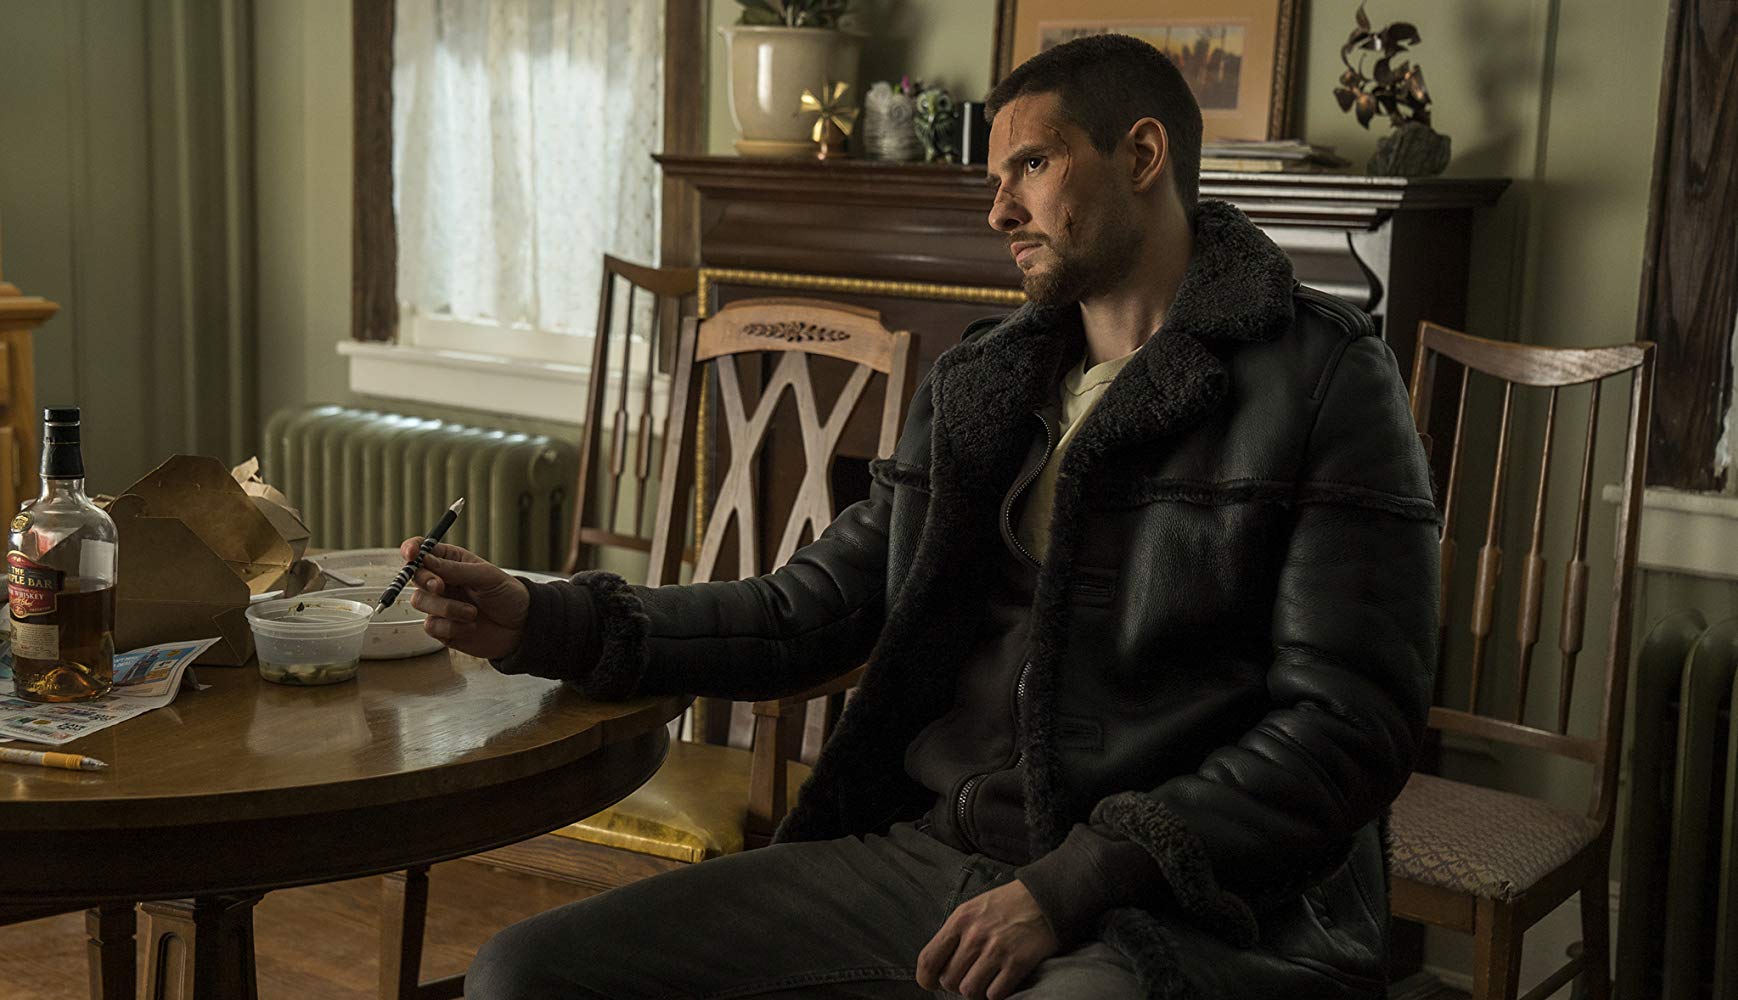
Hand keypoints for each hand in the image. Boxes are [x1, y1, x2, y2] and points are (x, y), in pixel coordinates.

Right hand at [400, 538, 529, 659]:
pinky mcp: (442, 628)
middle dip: (426, 580)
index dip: (412, 549)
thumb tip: (425, 559)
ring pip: (420, 601)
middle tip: (441, 586)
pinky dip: (452, 627)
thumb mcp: (486, 576)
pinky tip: (471, 627)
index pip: (423, 550)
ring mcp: (440, 605)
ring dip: (446, 608)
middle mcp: (441, 581)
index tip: (411, 555)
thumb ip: (456, 569)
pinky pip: (431, 626)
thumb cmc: (507, 594)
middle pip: (414, 576)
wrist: (521, 627)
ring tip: (472, 613)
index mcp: (451, 561)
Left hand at [916, 879, 1059, 999]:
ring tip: (985, 980)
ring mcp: (996, 949)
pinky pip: (994, 995)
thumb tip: (939, 964)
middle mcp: (975, 935)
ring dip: (976, 991)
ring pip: (969, 991)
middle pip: (949, 980)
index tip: (932, 983)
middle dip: (956, 984)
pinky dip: (996, 994)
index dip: (926, 978)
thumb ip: (955, 933)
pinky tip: (1001, 981)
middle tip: (969, 976)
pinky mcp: (1017, 962)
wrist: (1046, 898)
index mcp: (960, 919)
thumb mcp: (973, 908)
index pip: (928, 959)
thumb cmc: (1007, 905)